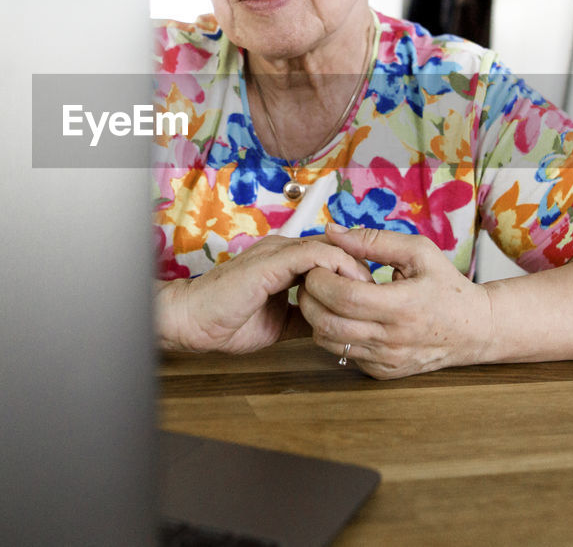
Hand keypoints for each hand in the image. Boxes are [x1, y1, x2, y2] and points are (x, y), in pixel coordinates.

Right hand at [157, 234, 373, 353]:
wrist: (193, 321)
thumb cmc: (226, 321)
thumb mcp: (278, 322)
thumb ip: (303, 316)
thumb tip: (331, 325)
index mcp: (283, 262)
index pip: (329, 257)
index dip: (353, 274)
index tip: (371, 297)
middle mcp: (282, 250)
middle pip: (336, 248)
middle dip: (361, 269)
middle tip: (379, 294)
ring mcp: (276, 252)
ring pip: (330, 248)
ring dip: (354, 269)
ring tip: (369, 293)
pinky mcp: (271, 261)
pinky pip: (313, 255)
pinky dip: (336, 268)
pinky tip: (349, 288)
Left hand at [298, 224, 493, 378]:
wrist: (475, 330)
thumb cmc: (447, 286)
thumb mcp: (419, 252)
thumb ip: (373, 240)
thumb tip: (332, 232)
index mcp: (403, 305)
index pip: (344, 296)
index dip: (321, 279)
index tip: (319, 265)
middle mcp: (393, 339)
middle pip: (327, 322)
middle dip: (309, 297)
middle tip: (313, 279)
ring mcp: (386, 360)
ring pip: (327, 342)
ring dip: (317, 317)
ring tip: (328, 296)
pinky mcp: (382, 372)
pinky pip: (342, 354)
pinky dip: (335, 334)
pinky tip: (348, 316)